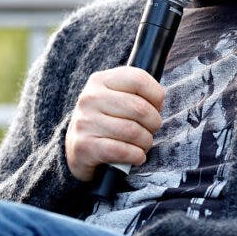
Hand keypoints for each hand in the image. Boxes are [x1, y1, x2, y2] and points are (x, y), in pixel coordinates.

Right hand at [64, 66, 164, 180]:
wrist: (77, 149)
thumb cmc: (107, 120)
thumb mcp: (116, 97)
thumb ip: (137, 92)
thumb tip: (159, 102)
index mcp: (100, 80)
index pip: (139, 79)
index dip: (156, 95)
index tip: (157, 106)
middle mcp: (90, 98)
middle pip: (140, 108)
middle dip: (154, 123)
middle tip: (151, 129)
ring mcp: (85, 122)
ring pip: (133, 132)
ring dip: (146, 142)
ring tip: (143, 144)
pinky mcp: (84, 146)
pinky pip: (122, 151)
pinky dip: (136, 156)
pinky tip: (136, 156)